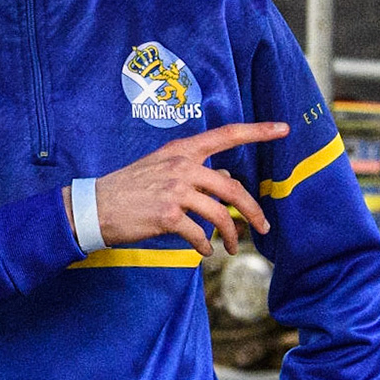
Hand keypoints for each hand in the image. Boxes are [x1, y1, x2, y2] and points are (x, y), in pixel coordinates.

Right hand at [69, 122, 287, 255]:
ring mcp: (175, 191)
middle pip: (233, 189)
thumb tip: (227, 180)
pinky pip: (199, 234)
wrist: (96, 206)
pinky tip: (204, 251)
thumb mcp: (162, 167)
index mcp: (182, 150)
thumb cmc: (130, 188)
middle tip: (264, 227)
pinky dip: (205, 246)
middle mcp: (182, 166)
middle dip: (253, 212)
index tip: (284, 128)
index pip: (227, 134)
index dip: (258, 131)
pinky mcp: (167, 216)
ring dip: (231, 236)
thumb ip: (194, 170)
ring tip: (233, 248)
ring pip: (220, 215)